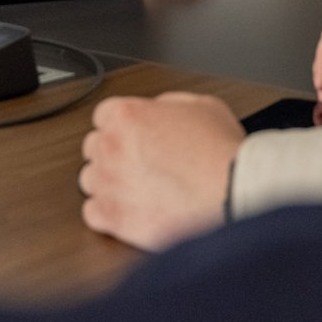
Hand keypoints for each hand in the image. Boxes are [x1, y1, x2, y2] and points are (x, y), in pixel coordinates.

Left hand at [79, 92, 243, 250]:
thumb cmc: (221, 152)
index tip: (130, 137)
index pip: (103, 115)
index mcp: (127, 115)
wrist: (232, 192)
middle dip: (113, 154)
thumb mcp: (201, 105)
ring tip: (136, 190)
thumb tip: (158, 111)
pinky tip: (128, 210)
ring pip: (89, 180)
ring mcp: (108, 182)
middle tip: (138, 164)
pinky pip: (91, 213)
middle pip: (93, 147)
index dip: (120, 127)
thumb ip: (168, 105)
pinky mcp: (112, 217)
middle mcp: (111, 146)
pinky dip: (106, 214)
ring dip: (108, 183)